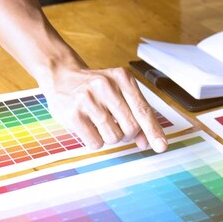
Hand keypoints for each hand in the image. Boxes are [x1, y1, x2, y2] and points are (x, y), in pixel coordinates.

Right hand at [42, 63, 167, 152]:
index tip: (161, 146)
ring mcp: (87, 99)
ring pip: (114, 137)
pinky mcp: (72, 114)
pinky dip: (96, 140)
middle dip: (128, 134)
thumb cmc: (96, 88)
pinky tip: (89, 126)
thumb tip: (146, 142)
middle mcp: (106, 86)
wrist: (61, 75)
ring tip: (100, 122)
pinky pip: (96, 142)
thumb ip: (136, 115)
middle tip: (117, 124)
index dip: (153, 131)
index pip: (143, 110)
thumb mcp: (120, 92)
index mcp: (122, 78)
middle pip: (131, 128)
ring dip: (110, 136)